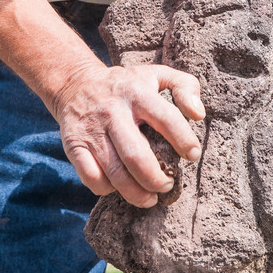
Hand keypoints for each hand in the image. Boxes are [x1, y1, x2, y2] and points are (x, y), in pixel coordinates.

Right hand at [54, 61, 205, 206]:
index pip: (165, 118)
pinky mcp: (74, 145)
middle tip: (168, 186)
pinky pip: (91, 177)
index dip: (183, 139)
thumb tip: (199, 114)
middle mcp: (113, 111)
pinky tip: (119, 187)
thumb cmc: (128, 85)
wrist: (77, 83)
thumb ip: (185, 87)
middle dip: (156, 179)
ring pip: (114, 172)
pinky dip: (107, 189)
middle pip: (136, 155)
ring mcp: (92, 129)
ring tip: (150, 197)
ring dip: (136, 193)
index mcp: (137, 92)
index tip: (193, 156)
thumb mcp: (158, 75)